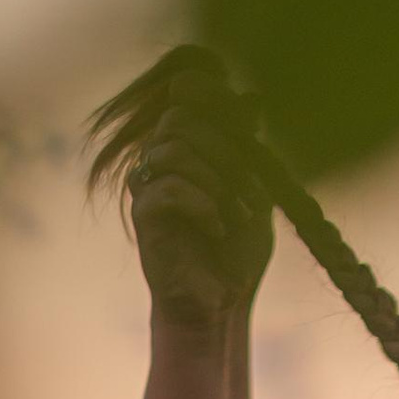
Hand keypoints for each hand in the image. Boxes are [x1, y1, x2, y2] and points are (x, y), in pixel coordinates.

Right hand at [127, 104, 273, 331]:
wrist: (221, 303)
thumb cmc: (238, 250)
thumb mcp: (255, 191)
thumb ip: (249, 146)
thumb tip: (252, 97)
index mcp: (190, 146)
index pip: (188, 95)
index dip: (212, 95)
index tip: (246, 120)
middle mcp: (163, 159)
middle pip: (182, 119)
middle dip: (227, 151)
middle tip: (252, 194)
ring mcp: (148, 184)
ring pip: (174, 150)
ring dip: (218, 182)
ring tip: (239, 216)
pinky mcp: (144, 214)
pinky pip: (169, 187)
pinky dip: (203, 205)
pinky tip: (218, 228)